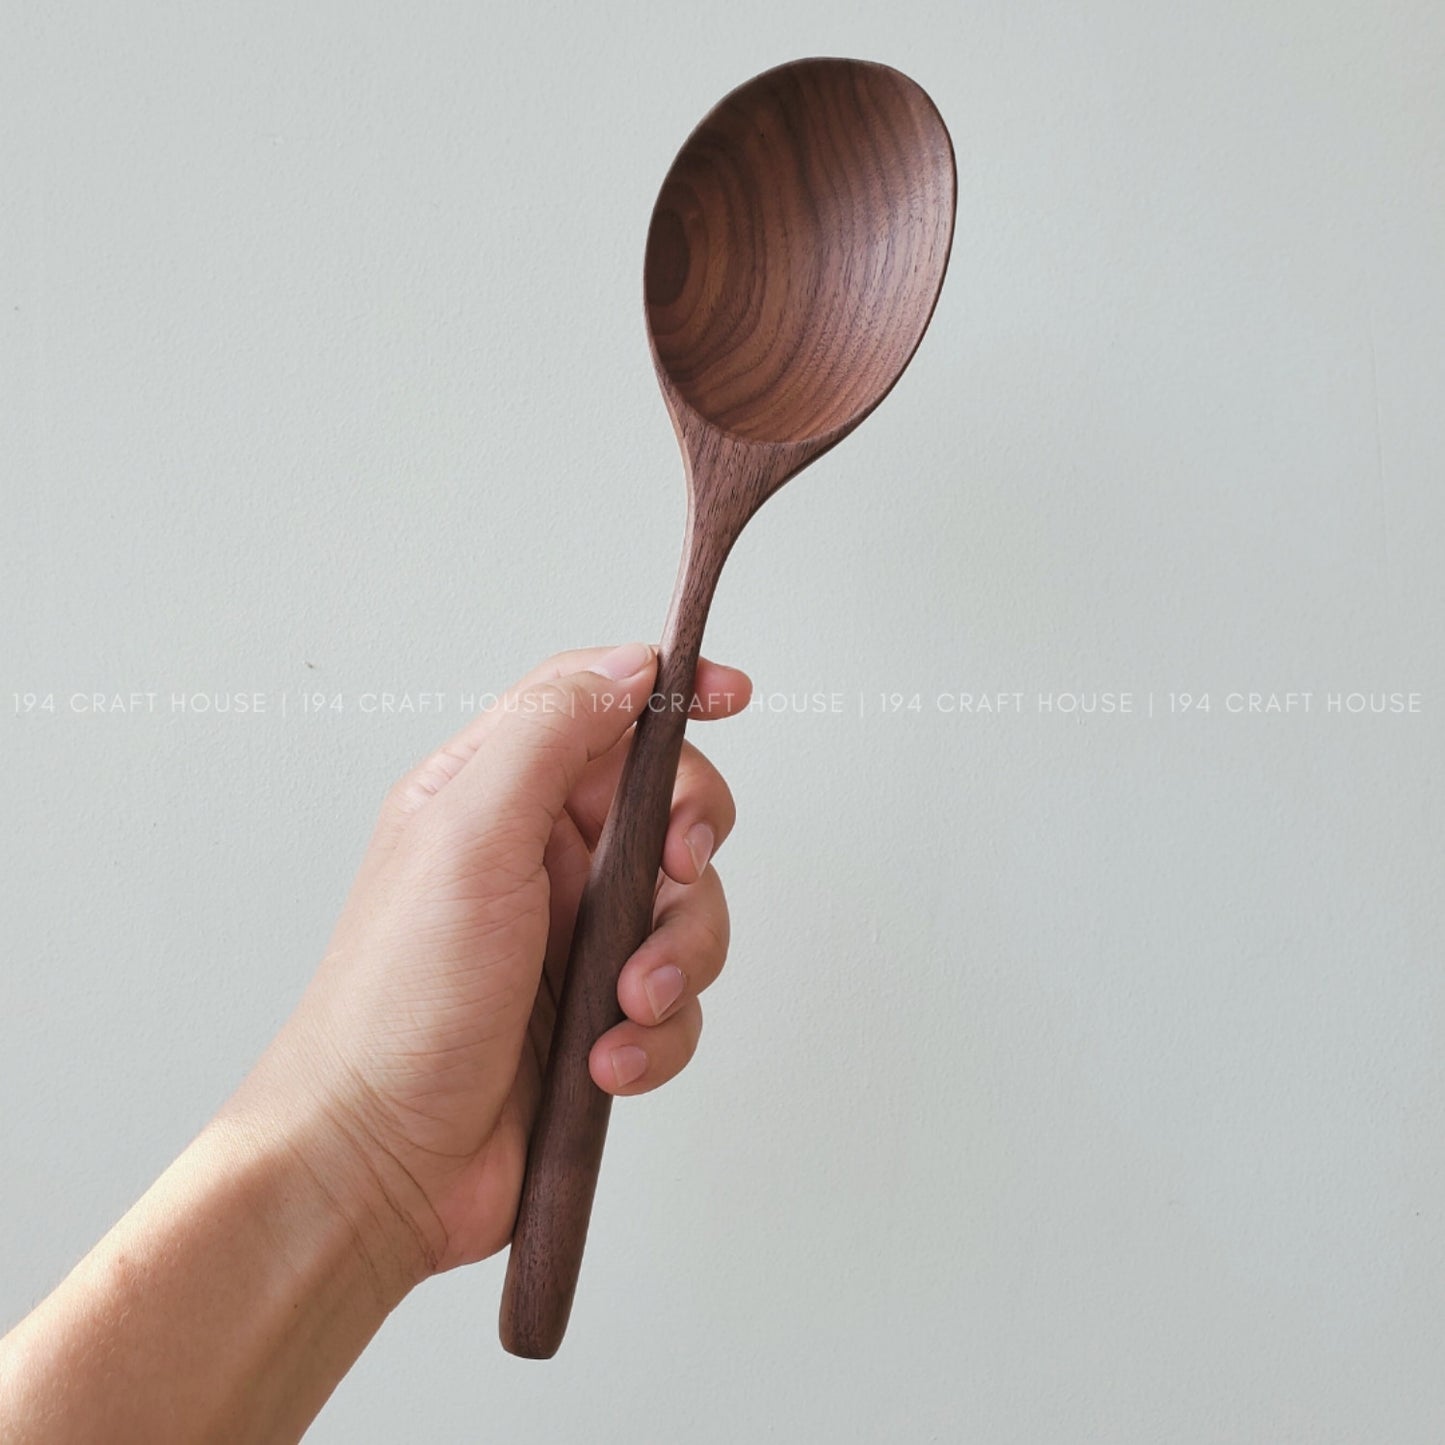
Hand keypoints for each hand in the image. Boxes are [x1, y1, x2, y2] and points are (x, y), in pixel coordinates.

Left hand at [228, 643, 749, 1282]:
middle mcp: (540, 856)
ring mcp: (574, 938)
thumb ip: (551, 734)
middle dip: (688, 842)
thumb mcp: (469, 835)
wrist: (379, 1162)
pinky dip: (657, 1034)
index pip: (597, 705)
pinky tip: (605, 1062)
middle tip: (674, 868)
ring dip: (675, 957)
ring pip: (688, 908)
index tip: (731, 695)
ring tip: (624, 1005)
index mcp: (494, 792)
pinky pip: (677, 1001)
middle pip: (666, 805)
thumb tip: (629, 668)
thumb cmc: (400, 998)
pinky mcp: (599, 1015)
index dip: (669, 690)